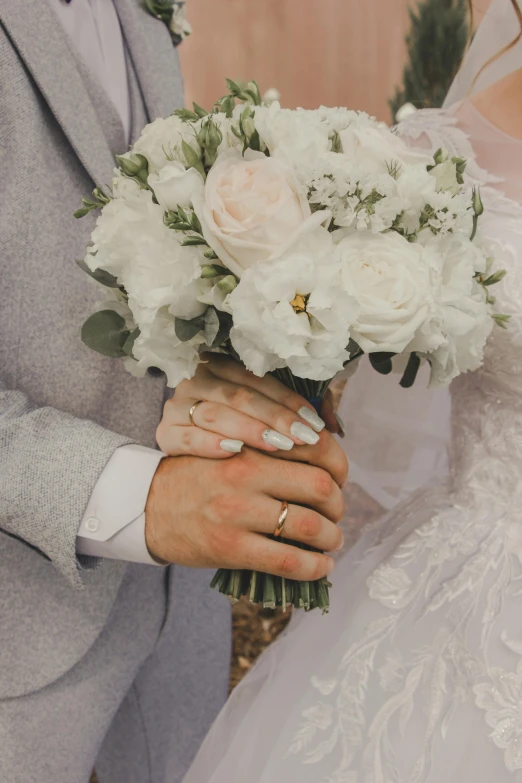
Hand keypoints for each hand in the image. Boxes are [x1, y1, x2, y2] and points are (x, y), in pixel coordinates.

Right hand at [145, 447, 343, 579]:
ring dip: (331, 537)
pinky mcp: (230, 548)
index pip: (315, 449)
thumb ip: (270, 449)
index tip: (341, 478)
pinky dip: (314, 567)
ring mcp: (238, 513)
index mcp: (249, 444)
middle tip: (336, 512)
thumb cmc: (197, 474)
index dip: (340, 465)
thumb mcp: (230, 445)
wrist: (147, 504)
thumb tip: (324, 458)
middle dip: (339, 504)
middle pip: (320, 487)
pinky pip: (287, 561)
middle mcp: (246, 474)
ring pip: (310, 526)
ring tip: (331, 540)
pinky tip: (320, 566)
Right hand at [156, 354, 347, 487]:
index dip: (290, 401)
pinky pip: (187, 436)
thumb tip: (333, 423)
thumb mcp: (258, 420)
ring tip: (280, 446)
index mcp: (220, 368)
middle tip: (305, 438)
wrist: (179, 481)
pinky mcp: (164, 434)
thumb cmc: (228, 441)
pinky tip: (235, 452)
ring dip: (251, 429)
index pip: (260, 380)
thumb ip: (291, 413)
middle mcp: (197, 382)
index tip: (316, 424)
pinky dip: (210, 443)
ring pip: (216, 412)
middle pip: (241, 395)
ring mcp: (177, 407)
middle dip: (277, 417)